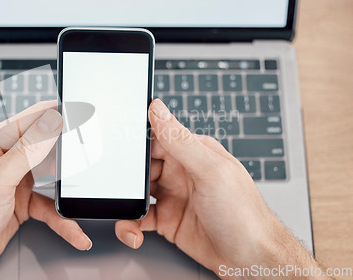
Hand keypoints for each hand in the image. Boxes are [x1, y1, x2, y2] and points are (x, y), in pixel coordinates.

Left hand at [0, 101, 91, 279]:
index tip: (81, 114)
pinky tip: (73, 229)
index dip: (57, 114)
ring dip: (67, 189)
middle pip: (45, 146)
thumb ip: (27, 149)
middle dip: (68, 154)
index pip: (31, 118)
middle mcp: (4, 158)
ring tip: (83, 194)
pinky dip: (62, 218)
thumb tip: (50, 121)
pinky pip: (49, 205)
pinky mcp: (21, 202)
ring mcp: (14, 180)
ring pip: (52, 176)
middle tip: (89, 157)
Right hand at [115, 99, 321, 278]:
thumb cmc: (243, 213)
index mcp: (193, 152)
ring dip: (127, 201)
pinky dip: (130, 225)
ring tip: (124, 210)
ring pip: (138, 192)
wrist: (251, 260)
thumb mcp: (210, 170)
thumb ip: (180, 140)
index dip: (137, 142)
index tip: (118, 147)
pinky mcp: (167, 220)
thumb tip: (158, 108)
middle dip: (128, 175)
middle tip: (118, 185)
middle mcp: (182, 172)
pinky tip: (133, 232)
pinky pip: (140, 218)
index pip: (158, 137)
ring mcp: (174, 196)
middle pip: (143, 165)